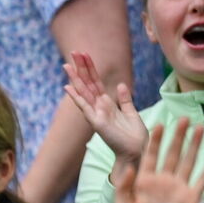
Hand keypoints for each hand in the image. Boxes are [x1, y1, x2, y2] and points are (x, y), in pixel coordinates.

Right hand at [63, 51, 147, 171]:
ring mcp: (96, 114)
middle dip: (81, 67)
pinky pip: (85, 107)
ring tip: (67, 65)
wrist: (136, 150)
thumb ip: (124, 99)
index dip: (91, 68)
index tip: (85, 54)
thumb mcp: (131, 112)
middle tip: (73, 52)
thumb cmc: (134, 135)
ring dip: (75, 78)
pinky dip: (76, 97)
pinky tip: (68, 88)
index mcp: (107, 104)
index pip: (96, 82)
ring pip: (84, 92)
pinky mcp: (96, 122)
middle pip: (88, 83)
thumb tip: (119, 85)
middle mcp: (98, 107)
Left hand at [114, 121, 203, 202]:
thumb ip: (123, 188)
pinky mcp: (191, 199)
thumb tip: (128, 169)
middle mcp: (163, 182)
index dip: (155, 140)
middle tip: (184, 119)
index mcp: (144, 182)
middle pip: (172, 154)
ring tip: (200, 128)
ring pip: (188, 162)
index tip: (159, 124)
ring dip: (194, 145)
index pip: (150, 156)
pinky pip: (202, 179)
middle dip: (178, 136)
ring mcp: (178, 189)